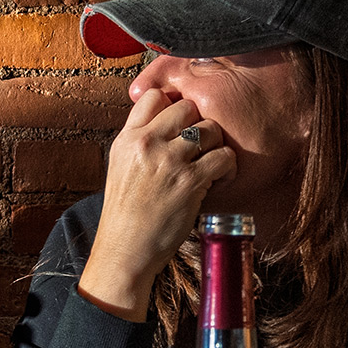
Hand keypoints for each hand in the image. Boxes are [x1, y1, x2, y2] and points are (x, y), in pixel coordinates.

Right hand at [78, 89, 237, 319]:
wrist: (124, 250)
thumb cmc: (125, 215)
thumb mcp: (120, 168)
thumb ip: (139, 143)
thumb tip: (167, 125)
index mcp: (127, 139)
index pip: (154, 96)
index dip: (172, 106)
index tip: (180, 123)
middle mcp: (147, 144)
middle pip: (187, 107)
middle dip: (198, 124)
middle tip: (199, 146)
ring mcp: (170, 161)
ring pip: (210, 129)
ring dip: (216, 145)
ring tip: (211, 164)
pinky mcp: (191, 181)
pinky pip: (224, 156)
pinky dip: (227, 167)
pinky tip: (219, 179)